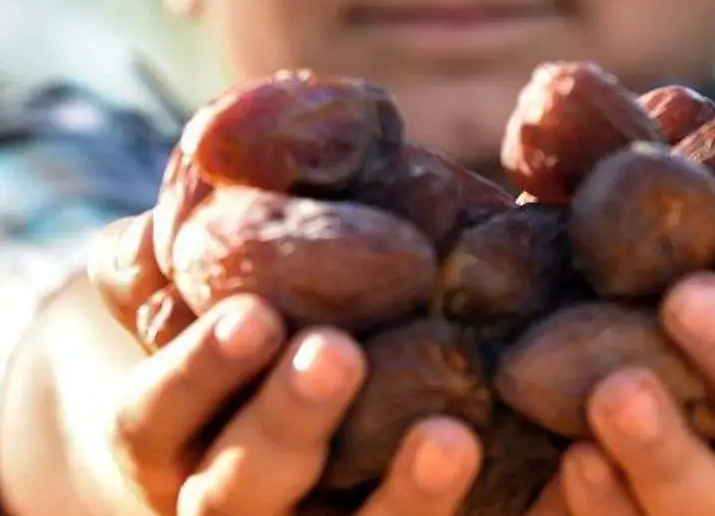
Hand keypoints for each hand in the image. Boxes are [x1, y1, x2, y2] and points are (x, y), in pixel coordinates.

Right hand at [85, 215, 484, 515]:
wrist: (305, 418)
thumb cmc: (242, 330)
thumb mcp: (194, 291)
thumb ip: (166, 255)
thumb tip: (157, 228)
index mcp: (165, 443)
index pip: (153, 417)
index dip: (196, 371)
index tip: (256, 312)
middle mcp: (226, 511)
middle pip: (236, 496)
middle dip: (286, 423)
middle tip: (339, 353)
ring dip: (398, 503)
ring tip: (452, 437)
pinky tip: (562, 469)